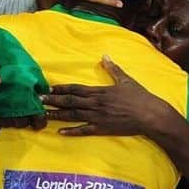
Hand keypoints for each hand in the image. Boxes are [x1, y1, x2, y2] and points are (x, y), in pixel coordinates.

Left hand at [41, 56, 173, 135]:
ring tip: (43, 114)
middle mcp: (96, 104)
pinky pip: (84, 130)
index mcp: (100, 91)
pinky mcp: (102, 129)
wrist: (150, 115)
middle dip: (53, 100)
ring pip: (73, 115)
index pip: (76, 89)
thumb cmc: (140, 97)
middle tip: (38, 100)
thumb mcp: (126, 80)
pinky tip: (59, 132)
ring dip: (57, 114)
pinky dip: (71, 131)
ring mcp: (98, 117)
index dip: (61, 88)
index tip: (48, 88)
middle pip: (70, 101)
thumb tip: (104, 56)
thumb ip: (113, 68)